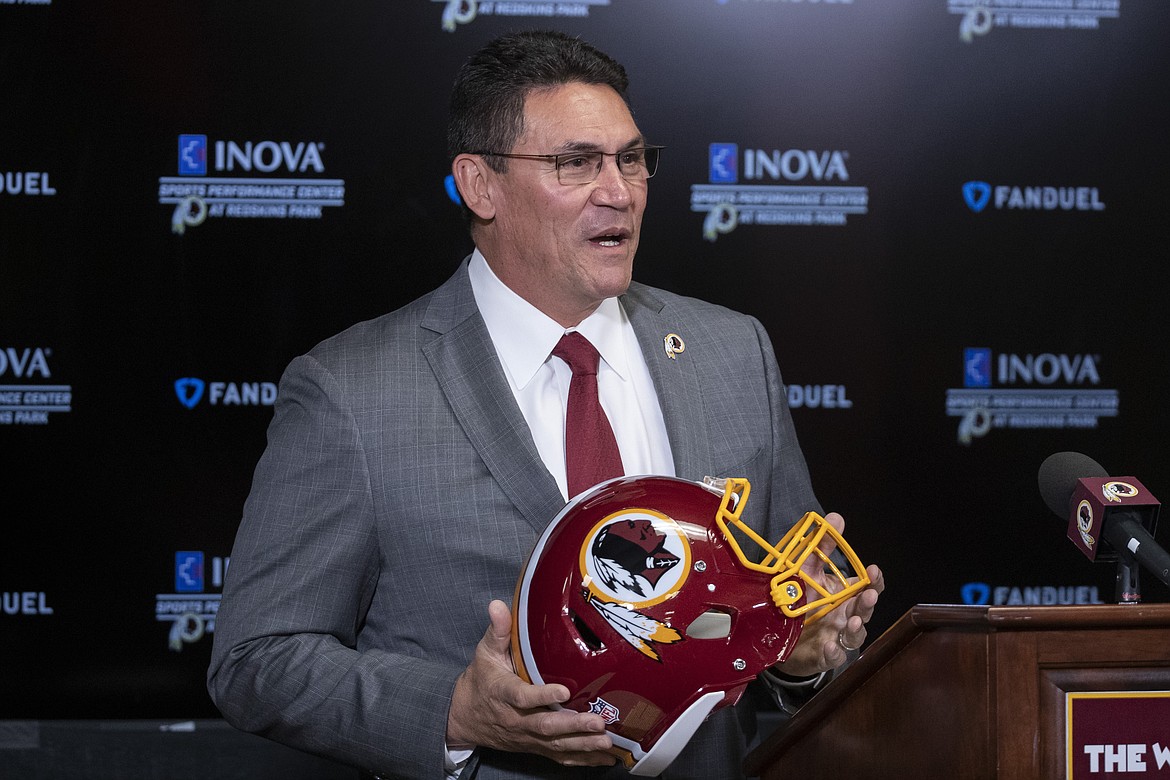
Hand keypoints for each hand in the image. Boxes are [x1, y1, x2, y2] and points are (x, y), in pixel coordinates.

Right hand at [446, 600, 617, 767]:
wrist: (465, 717)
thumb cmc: (481, 680)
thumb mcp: (485, 653)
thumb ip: (498, 630)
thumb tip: (498, 605)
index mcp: (503, 693)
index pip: (522, 697)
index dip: (542, 695)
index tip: (564, 690)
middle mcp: (516, 720)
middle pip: (545, 726)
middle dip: (573, 726)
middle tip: (598, 723)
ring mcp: (526, 737)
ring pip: (555, 745)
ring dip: (582, 745)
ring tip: (607, 743)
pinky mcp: (535, 747)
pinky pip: (558, 757)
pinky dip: (582, 760)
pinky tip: (604, 760)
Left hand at [775, 512, 884, 676]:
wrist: (781, 634)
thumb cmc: (801, 599)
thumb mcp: (808, 569)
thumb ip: (822, 546)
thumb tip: (836, 517)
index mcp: (845, 594)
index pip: (869, 586)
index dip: (875, 580)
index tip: (873, 570)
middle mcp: (846, 615)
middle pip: (865, 610)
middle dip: (868, 603)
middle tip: (868, 595)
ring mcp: (837, 636)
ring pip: (855, 635)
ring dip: (857, 628)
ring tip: (853, 620)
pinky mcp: (823, 655)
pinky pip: (833, 656)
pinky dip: (833, 652)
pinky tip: (829, 646)